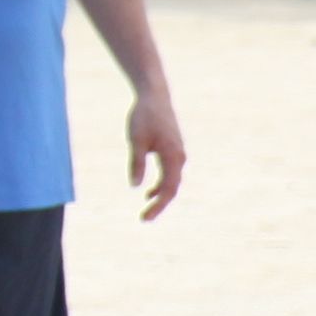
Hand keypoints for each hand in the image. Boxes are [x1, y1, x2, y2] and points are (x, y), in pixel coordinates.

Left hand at [123, 92, 187, 216]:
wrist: (154, 96)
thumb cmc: (144, 116)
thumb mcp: (136, 140)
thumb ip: (136, 163)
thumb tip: (135, 186)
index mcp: (173, 156)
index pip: (168, 189)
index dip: (158, 205)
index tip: (145, 217)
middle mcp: (180, 157)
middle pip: (172, 188)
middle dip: (159, 205)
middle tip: (143, 219)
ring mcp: (178, 153)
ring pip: (172, 181)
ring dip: (160, 195)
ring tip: (146, 208)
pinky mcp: (173, 149)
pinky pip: (170, 173)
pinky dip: (161, 184)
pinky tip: (149, 191)